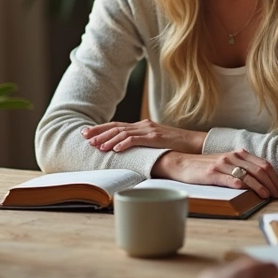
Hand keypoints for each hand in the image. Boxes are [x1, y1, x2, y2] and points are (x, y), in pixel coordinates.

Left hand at [81, 119, 205, 153]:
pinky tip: (115, 149)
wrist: (193, 142)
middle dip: (98, 132)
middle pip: (116, 127)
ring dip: (108, 139)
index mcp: (141, 126)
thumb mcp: (154, 142)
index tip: (87, 133)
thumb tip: (125, 152)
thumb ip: (141, 144)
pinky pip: (136, 139)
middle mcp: (143, 125)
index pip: (116, 125)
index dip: (101, 129)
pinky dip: (124, 143)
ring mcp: (149, 130)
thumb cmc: (174, 145)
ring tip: (98, 147)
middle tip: (85, 137)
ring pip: (123, 133)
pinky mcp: (155, 137)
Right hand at [151, 149, 277, 198]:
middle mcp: (233, 156)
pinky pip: (229, 179)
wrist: (182, 163)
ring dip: (260, 186)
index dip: (275, 178)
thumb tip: (263, 182)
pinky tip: (248, 192)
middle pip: (259, 170)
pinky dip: (241, 185)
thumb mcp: (227, 163)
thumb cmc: (207, 166)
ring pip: (247, 175)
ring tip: (267, 196)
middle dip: (272, 184)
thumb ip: (243, 167)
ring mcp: (222, 164)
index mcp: (239, 154)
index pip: (264, 164)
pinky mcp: (211, 173)